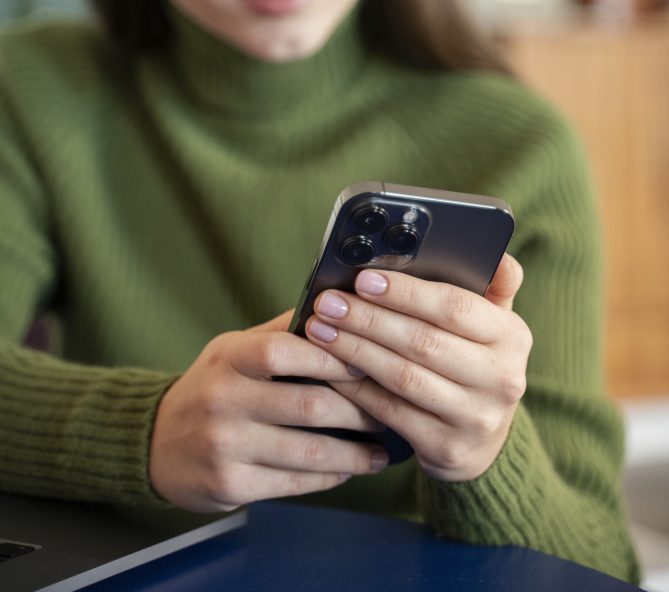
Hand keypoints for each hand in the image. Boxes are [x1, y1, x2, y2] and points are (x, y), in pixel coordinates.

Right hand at [148, 311, 388, 511]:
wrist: (156, 443)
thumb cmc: (213, 386)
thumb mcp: (233, 349)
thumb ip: (281, 331)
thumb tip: (338, 308)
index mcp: (228, 357)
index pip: (283, 350)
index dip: (331, 356)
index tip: (368, 363)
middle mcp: (222, 399)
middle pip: (308, 404)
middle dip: (359, 410)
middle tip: (389, 410)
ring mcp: (225, 445)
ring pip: (308, 451)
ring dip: (354, 453)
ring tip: (381, 451)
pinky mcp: (229, 485)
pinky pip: (294, 482)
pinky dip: (330, 476)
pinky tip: (349, 469)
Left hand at [304, 254, 531, 482]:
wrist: (483, 442)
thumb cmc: (476, 361)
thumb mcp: (493, 324)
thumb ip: (493, 285)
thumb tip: (496, 253)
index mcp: (512, 336)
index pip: (455, 307)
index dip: (406, 293)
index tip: (363, 279)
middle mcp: (502, 378)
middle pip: (423, 342)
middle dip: (368, 319)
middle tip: (328, 303)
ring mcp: (476, 417)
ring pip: (403, 376)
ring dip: (355, 350)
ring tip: (320, 329)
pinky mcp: (448, 449)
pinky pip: (390, 411)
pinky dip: (356, 387)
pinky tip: (330, 368)